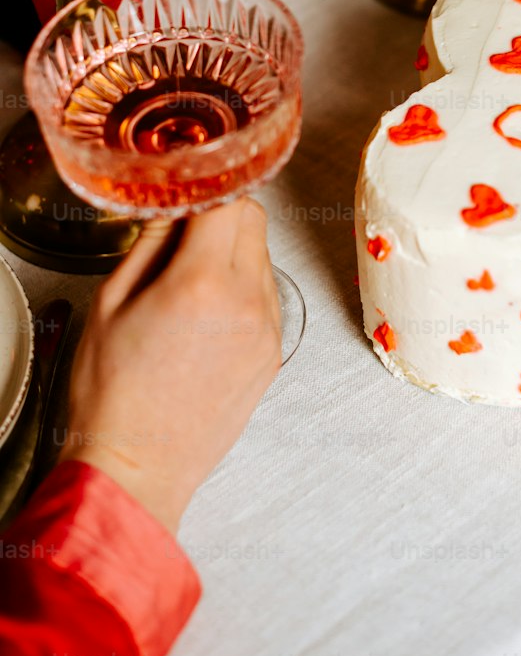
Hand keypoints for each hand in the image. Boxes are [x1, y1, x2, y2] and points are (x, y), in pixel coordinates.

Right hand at [59, 200, 280, 534]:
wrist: (139, 468)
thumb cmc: (114, 394)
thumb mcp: (110, 302)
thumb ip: (149, 242)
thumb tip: (171, 202)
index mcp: (203, 284)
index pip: (229, 199)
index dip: (206, 186)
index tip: (187, 186)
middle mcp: (247, 303)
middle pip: (254, 220)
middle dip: (221, 213)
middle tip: (182, 232)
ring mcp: (268, 330)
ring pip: (262, 256)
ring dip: (232, 252)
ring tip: (187, 283)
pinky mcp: (274, 353)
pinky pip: (266, 296)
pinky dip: (242, 288)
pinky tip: (205, 314)